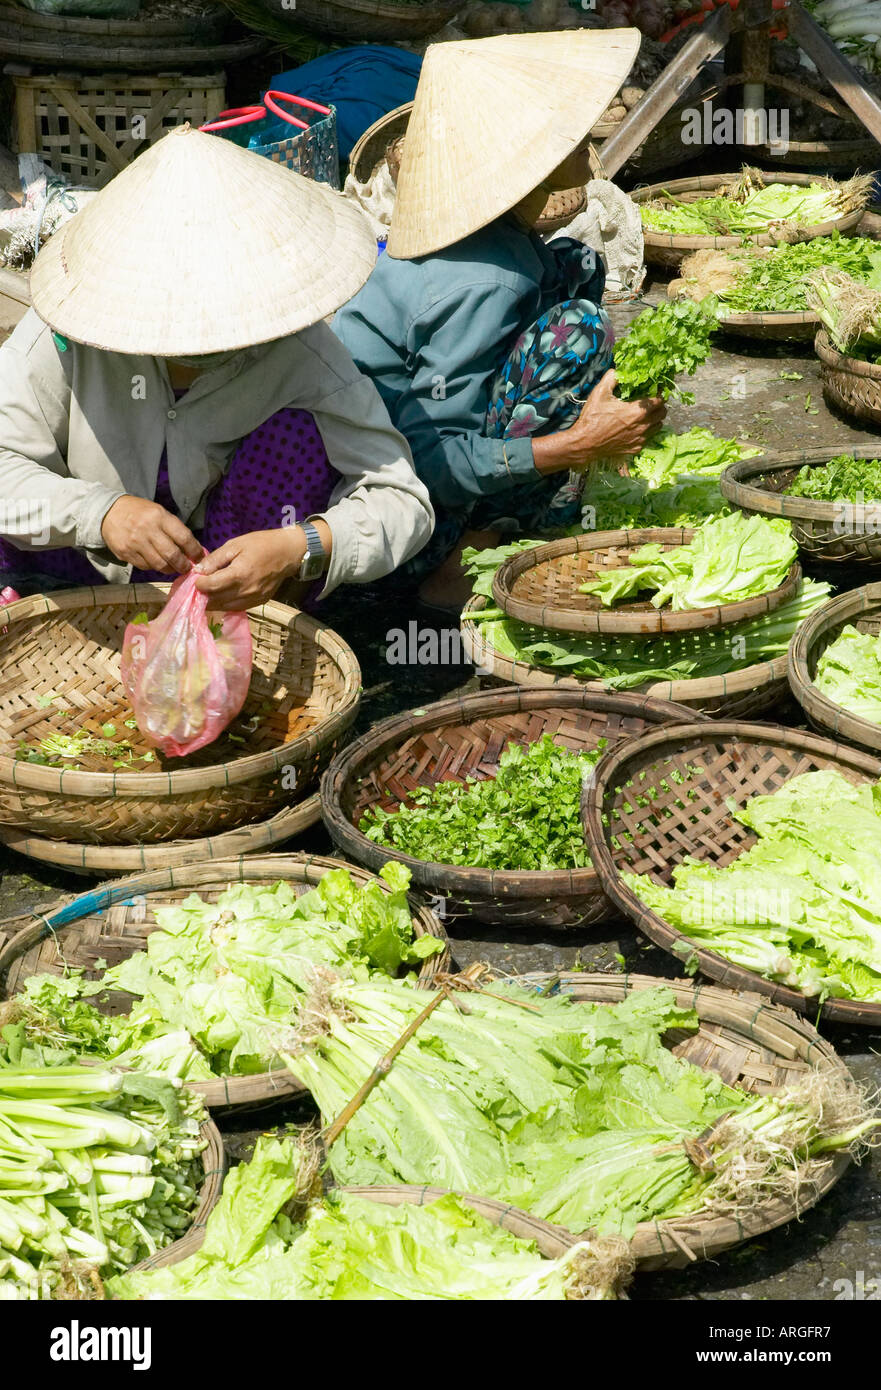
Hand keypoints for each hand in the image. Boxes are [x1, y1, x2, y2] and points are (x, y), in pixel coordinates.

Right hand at [101, 495, 203, 573]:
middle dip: (183, 565)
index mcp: (159, 516)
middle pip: (172, 555)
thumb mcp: (158, 512)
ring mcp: (135, 543)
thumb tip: (193, 549)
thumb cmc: (139, 513)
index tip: (199, 557)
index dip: (194, 550)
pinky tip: (156, 562)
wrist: (109, 512)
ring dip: (170, 569)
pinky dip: (154, 567)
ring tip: (173, 567)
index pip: (183, 537)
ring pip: (159, 564)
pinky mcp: (126, 553)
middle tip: (187, 568)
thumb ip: (174, 529)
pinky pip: (145, 566)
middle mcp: (147, 529)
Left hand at [194, 528, 305, 610]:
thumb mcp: (235, 545)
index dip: (198, 584)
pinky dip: (225, 604)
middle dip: (202, 594)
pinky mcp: (258, 603)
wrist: (288, 553)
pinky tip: (221, 597)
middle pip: (215, 599)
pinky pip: (236, 608)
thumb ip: (215, 559)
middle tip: (196, 588)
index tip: (194, 578)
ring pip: (224, 607)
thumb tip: (198, 570)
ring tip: (206, 593)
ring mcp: (253, 599)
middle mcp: (245, 591)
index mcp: (239, 574)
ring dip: (212, 602)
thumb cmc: (261, 544)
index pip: (211, 586)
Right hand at [533, 369, 665, 475]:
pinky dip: (646, 432)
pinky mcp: (635, 448)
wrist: (585, 444)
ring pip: (658, 427)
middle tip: (652, 402)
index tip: (657, 390)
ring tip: (646, 415)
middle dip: (660, 406)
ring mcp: (640, 439)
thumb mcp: (600, 393)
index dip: (660, 394)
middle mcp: (643, 426)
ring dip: (655, 419)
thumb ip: (612, 378)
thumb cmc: (592, 418)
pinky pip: (647, 439)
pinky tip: (636, 428)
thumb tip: (619, 370)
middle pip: (662, 414)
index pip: (659, 400)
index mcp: (637, 411)